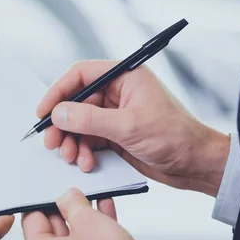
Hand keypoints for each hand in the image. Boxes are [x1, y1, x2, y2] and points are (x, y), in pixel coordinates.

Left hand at [22, 189, 143, 239]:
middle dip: (65, 209)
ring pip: (73, 238)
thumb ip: (71, 202)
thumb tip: (66, 198)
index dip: (42, 201)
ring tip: (93, 197)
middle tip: (74, 192)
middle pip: (52, 230)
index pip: (31, 221)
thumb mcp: (85, 218)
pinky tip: (105, 210)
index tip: (51, 189)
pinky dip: (94, 231)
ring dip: (83, 217)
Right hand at [37, 60, 228, 196]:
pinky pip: (87, 139)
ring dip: (71, 141)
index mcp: (124, 77)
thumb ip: (90, 119)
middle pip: (75, 102)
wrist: (195, 164)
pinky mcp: (114, 134)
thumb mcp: (129, 126)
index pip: (81, 75)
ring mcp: (114, 114)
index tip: (44, 111)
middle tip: (52, 141)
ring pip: (78, 123)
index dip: (58, 91)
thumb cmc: (175, 137)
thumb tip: (59, 113)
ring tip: (71, 157)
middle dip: (63, 124)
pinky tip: (86, 162)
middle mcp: (117, 92)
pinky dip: (82, 151)